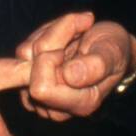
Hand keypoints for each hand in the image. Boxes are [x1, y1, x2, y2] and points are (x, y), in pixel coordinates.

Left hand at [16, 14, 135, 119]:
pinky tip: (62, 37)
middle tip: (78, 29)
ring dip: (49, 35)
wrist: (110, 46)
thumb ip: (96, 66)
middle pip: (27, 70)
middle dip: (51, 40)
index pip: (41, 89)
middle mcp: (55, 105)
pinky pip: (22, 50)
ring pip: (24, 56)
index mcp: (79, 104)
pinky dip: (42, 36)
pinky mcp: (29, 78)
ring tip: (74, 33)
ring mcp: (39, 94)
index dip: (51, 60)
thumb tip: (70, 76)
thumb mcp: (112, 53)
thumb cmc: (113, 49)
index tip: (75, 46)